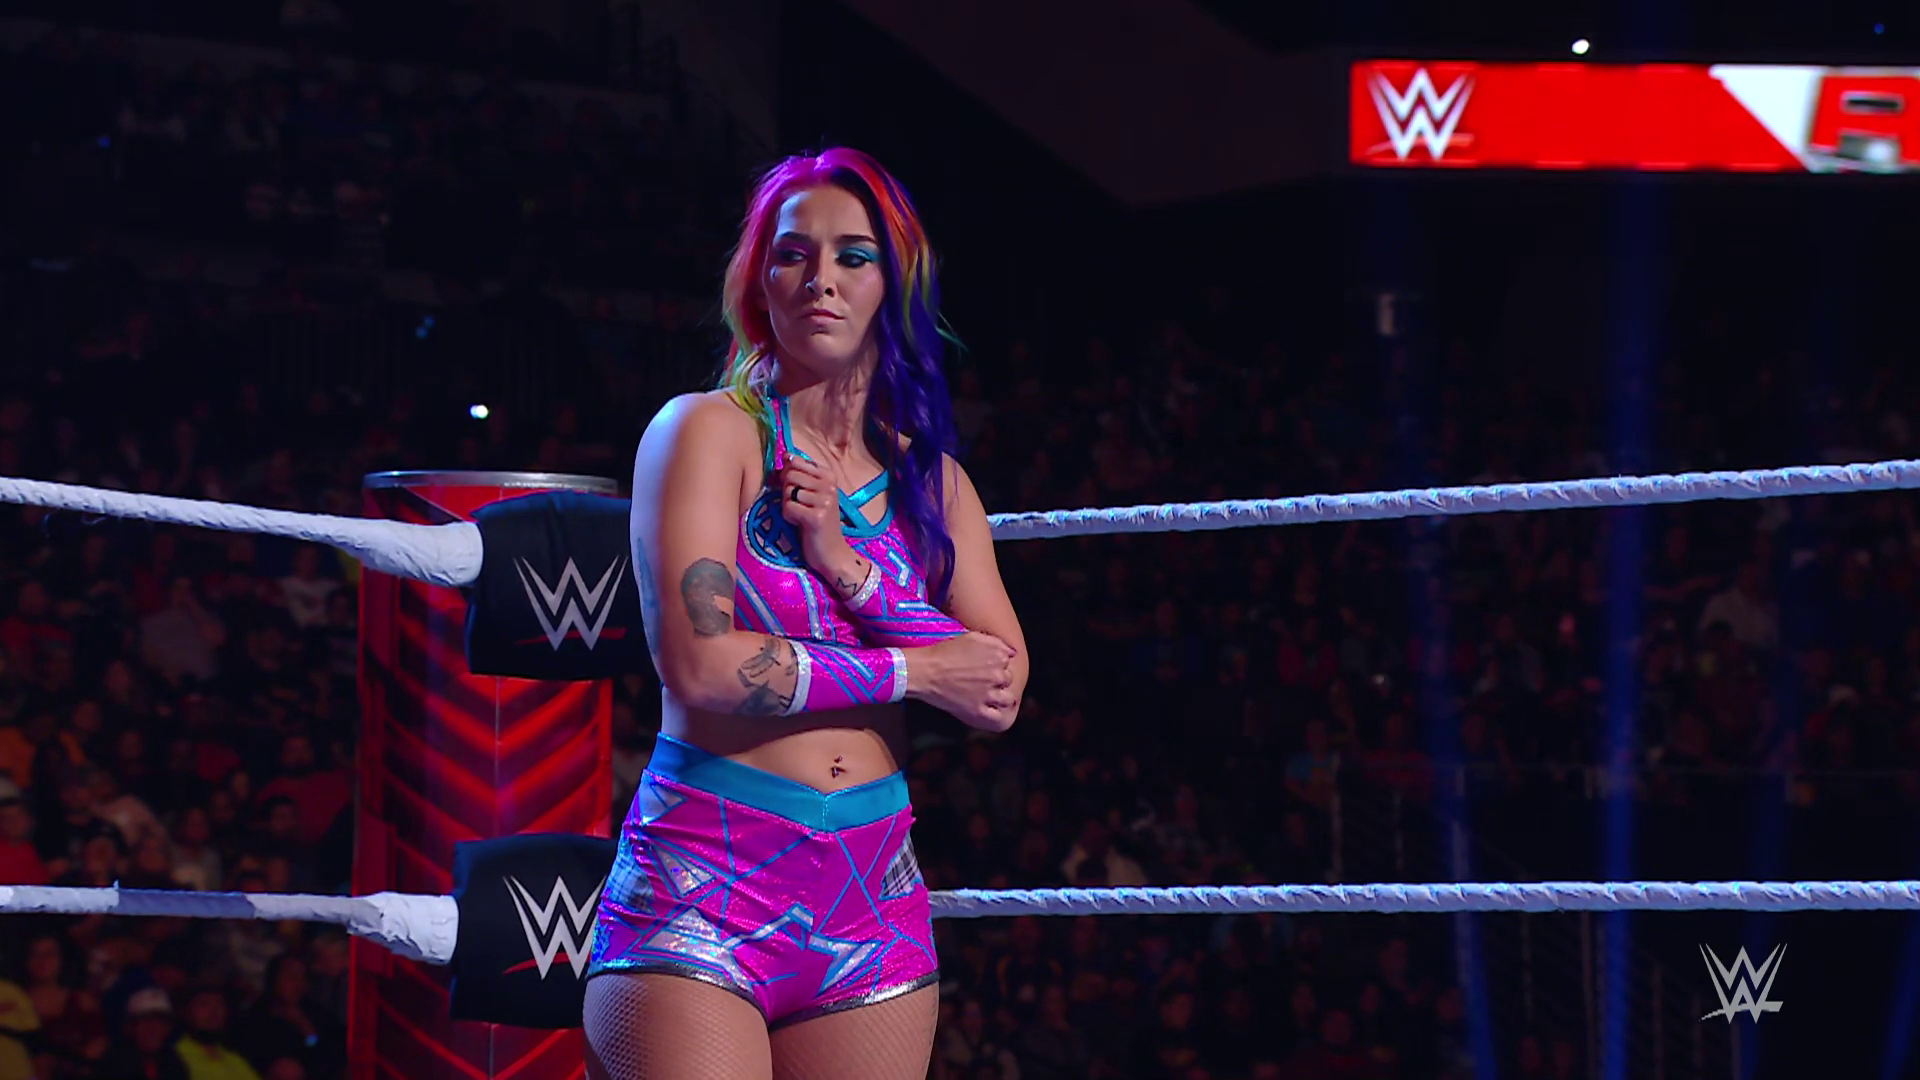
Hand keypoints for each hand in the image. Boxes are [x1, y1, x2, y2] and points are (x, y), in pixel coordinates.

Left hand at [778, 456, 855, 577]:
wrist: (832, 553)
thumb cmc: (817, 522)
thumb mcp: (811, 494)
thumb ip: (799, 475)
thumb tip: (785, 456)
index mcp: (829, 476)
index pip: (796, 462)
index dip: (787, 474)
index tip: (794, 490)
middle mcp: (830, 485)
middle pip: (790, 475)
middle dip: (786, 491)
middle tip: (797, 505)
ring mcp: (825, 500)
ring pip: (787, 492)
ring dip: (787, 506)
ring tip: (800, 515)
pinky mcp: (817, 517)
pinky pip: (788, 508)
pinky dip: (788, 517)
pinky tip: (800, 523)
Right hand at [911, 631, 1019, 730]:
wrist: (925, 671)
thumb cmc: (944, 651)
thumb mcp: (971, 637)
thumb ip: (996, 643)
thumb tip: (1013, 652)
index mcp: (998, 656)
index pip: (1007, 661)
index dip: (996, 664)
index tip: (985, 666)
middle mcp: (997, 675)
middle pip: (1008, 679)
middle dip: (998, 680)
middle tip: (983, 680)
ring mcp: (989, 694)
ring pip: (1007, 698)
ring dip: (1001, 697)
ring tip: (990, 696)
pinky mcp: (979, 710)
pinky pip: (997, 716)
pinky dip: (995, 714)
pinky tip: (989, 709)